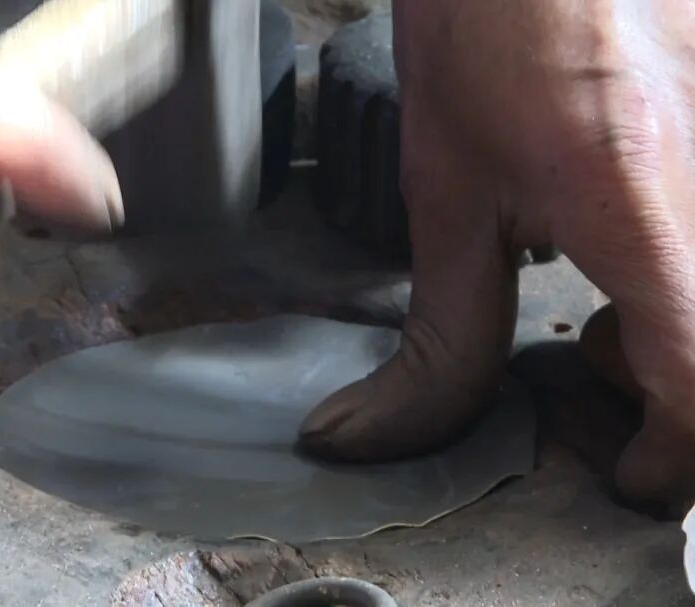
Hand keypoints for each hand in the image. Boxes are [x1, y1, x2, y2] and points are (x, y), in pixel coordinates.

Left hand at [300, 0, 694, 503]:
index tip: (624, 475)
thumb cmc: (485, 39)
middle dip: (680, 404)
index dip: (671, 457)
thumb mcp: (448, 201)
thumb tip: (362, 436)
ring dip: (686, 343)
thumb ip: (442, 340)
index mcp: (638, 206)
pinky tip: (634, 257)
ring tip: (604, 315)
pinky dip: (691, 286)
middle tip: (596, 373)